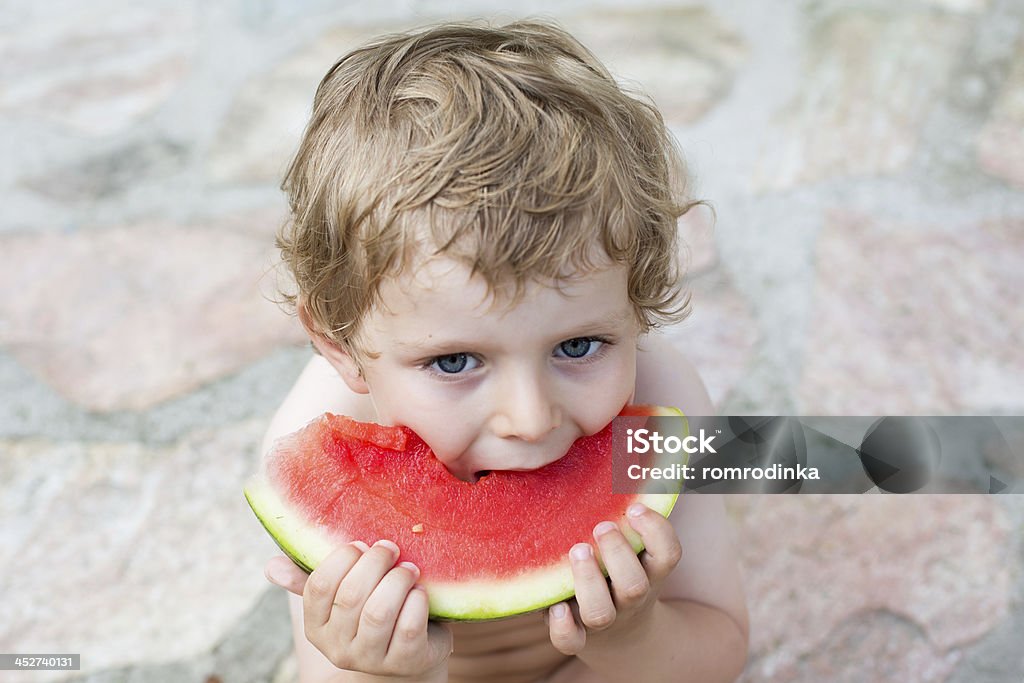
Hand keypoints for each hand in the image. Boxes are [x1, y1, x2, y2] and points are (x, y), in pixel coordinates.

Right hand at [265, 541, 451, 679]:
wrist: (408, 652)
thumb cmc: (370, 610)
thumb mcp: (340, 596)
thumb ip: (308, 578)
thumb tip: (270, 567)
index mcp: (317, 626)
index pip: (319, 586)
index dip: (342, 558)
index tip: (361, 544)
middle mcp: (338, 647)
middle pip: (351, 595)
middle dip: (375, 562)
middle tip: (390, 548)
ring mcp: (371, 658)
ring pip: (379, 612)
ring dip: (398, 580)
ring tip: (408, 568)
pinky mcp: (405, 661)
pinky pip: (408, 626)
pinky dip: (416, 600)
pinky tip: (419, 590)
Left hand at [546, 503, 681, 654]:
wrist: (622, 633)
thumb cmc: (623, 567)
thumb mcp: (639, 545)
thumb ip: (634, 508)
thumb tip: (635, 440)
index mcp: (649, 570)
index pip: (668, 555)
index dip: (657, 532)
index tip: (635, 508)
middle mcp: (630, 596)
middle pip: (635, 584)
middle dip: (618, 554)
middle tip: (601, 526)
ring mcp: (605, 618)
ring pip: (601, 612)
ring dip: (588, 582)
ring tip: (576, 551)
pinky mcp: (579, 636)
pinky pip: (571, 642)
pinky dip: (564, 628)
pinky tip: (554, 606)